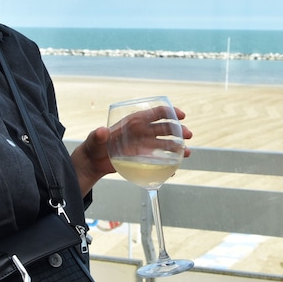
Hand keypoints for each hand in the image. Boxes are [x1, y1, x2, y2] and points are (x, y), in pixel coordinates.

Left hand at [72, 107, 191, 194]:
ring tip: (187, 153)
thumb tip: (102, 131)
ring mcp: (144, 145)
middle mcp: (142, 132)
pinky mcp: (143, 158)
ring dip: (178, 147)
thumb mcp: (95, 140)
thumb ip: (98, 135)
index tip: (181, 116)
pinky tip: (175, 168)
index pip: (156, 113)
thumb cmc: (94, 146)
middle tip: (189, 135)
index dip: (170, 112)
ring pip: (166, 144)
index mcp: (134, 122)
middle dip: (179, 130)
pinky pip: (159, 159)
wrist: (93, 162)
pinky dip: (168, 163)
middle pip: (165, 128)